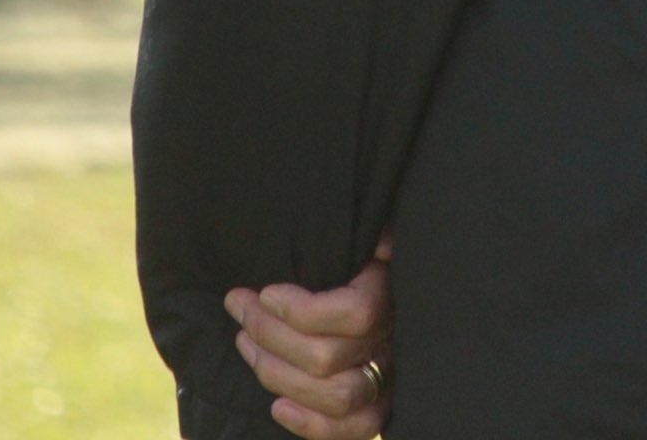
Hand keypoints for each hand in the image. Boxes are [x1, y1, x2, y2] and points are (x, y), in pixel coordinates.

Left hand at [226, 234, 393, 439]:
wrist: (408, 308)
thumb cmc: (370, 264)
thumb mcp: (373, 239)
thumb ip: (367, 232)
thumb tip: (358, 227)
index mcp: (391, 296)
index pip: (354, 313)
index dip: (302, 309)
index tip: (265, 292)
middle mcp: (390, 342)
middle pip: (325, 357)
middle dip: (270, 335)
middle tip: (239, 309)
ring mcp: (386, 380)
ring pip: (334, 396)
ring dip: (278, 375)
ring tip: (246, 346)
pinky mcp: (375, 411)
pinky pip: (349, 431)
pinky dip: (308, 423)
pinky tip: (277, 405)